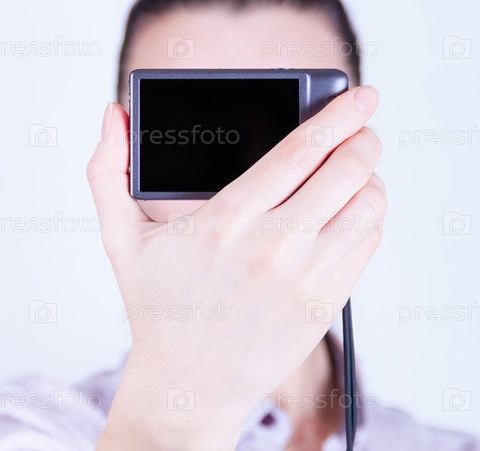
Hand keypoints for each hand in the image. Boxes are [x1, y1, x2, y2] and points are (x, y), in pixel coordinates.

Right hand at [87, 85, 385, 449]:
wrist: (188, 384)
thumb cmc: (156, 306)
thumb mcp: (120, 238)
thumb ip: (107, 170)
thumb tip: (110, 115)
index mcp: (226, 220)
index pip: (300, 151)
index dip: (338, 114)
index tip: (361, 94)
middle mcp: (272, 247)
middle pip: (346, 172)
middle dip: (364, 137)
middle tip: (365, 126)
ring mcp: (305, 278)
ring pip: (367, 206)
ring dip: (371, 177)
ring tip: (359, 168)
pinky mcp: (325, 304)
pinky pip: (367, 245)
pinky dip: (369, 217)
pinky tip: (353, 210)